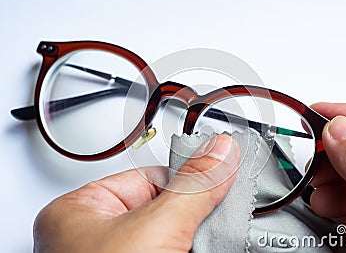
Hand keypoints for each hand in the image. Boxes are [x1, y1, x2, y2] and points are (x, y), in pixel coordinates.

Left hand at [33, 134, 239, 252]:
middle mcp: (94, 237)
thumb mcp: (154, 227)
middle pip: (163, 206)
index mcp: (77, 212)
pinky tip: (205, 246)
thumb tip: (221, 151)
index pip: (146, 176)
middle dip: (194, 212)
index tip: (219, 168)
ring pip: (173, 233)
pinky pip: (176, 248)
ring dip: (197, 235)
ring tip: (209, 239)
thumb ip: (192, 187)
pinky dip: (195, 247)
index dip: (185, 175)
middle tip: (220, 214)